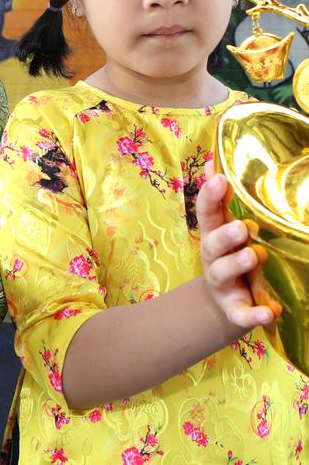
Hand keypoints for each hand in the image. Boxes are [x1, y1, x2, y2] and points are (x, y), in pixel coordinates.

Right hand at [197, 173, 274, 329]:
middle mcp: (214, 257)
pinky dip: (253, 315)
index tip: (220, 179)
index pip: (207, 212)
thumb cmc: (227, 255)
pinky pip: (242, 314)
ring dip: (237, 264)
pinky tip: (269, 313)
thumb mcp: (222, 226)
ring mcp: (222, 284)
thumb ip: (221, 198)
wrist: (223, 303)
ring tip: (254, 255)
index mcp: (213, 234)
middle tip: (242, 227)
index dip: (210, 196)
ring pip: (223, 274)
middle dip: (225, 235)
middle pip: (213, 244)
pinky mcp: (234, 310)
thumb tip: (213, 160)